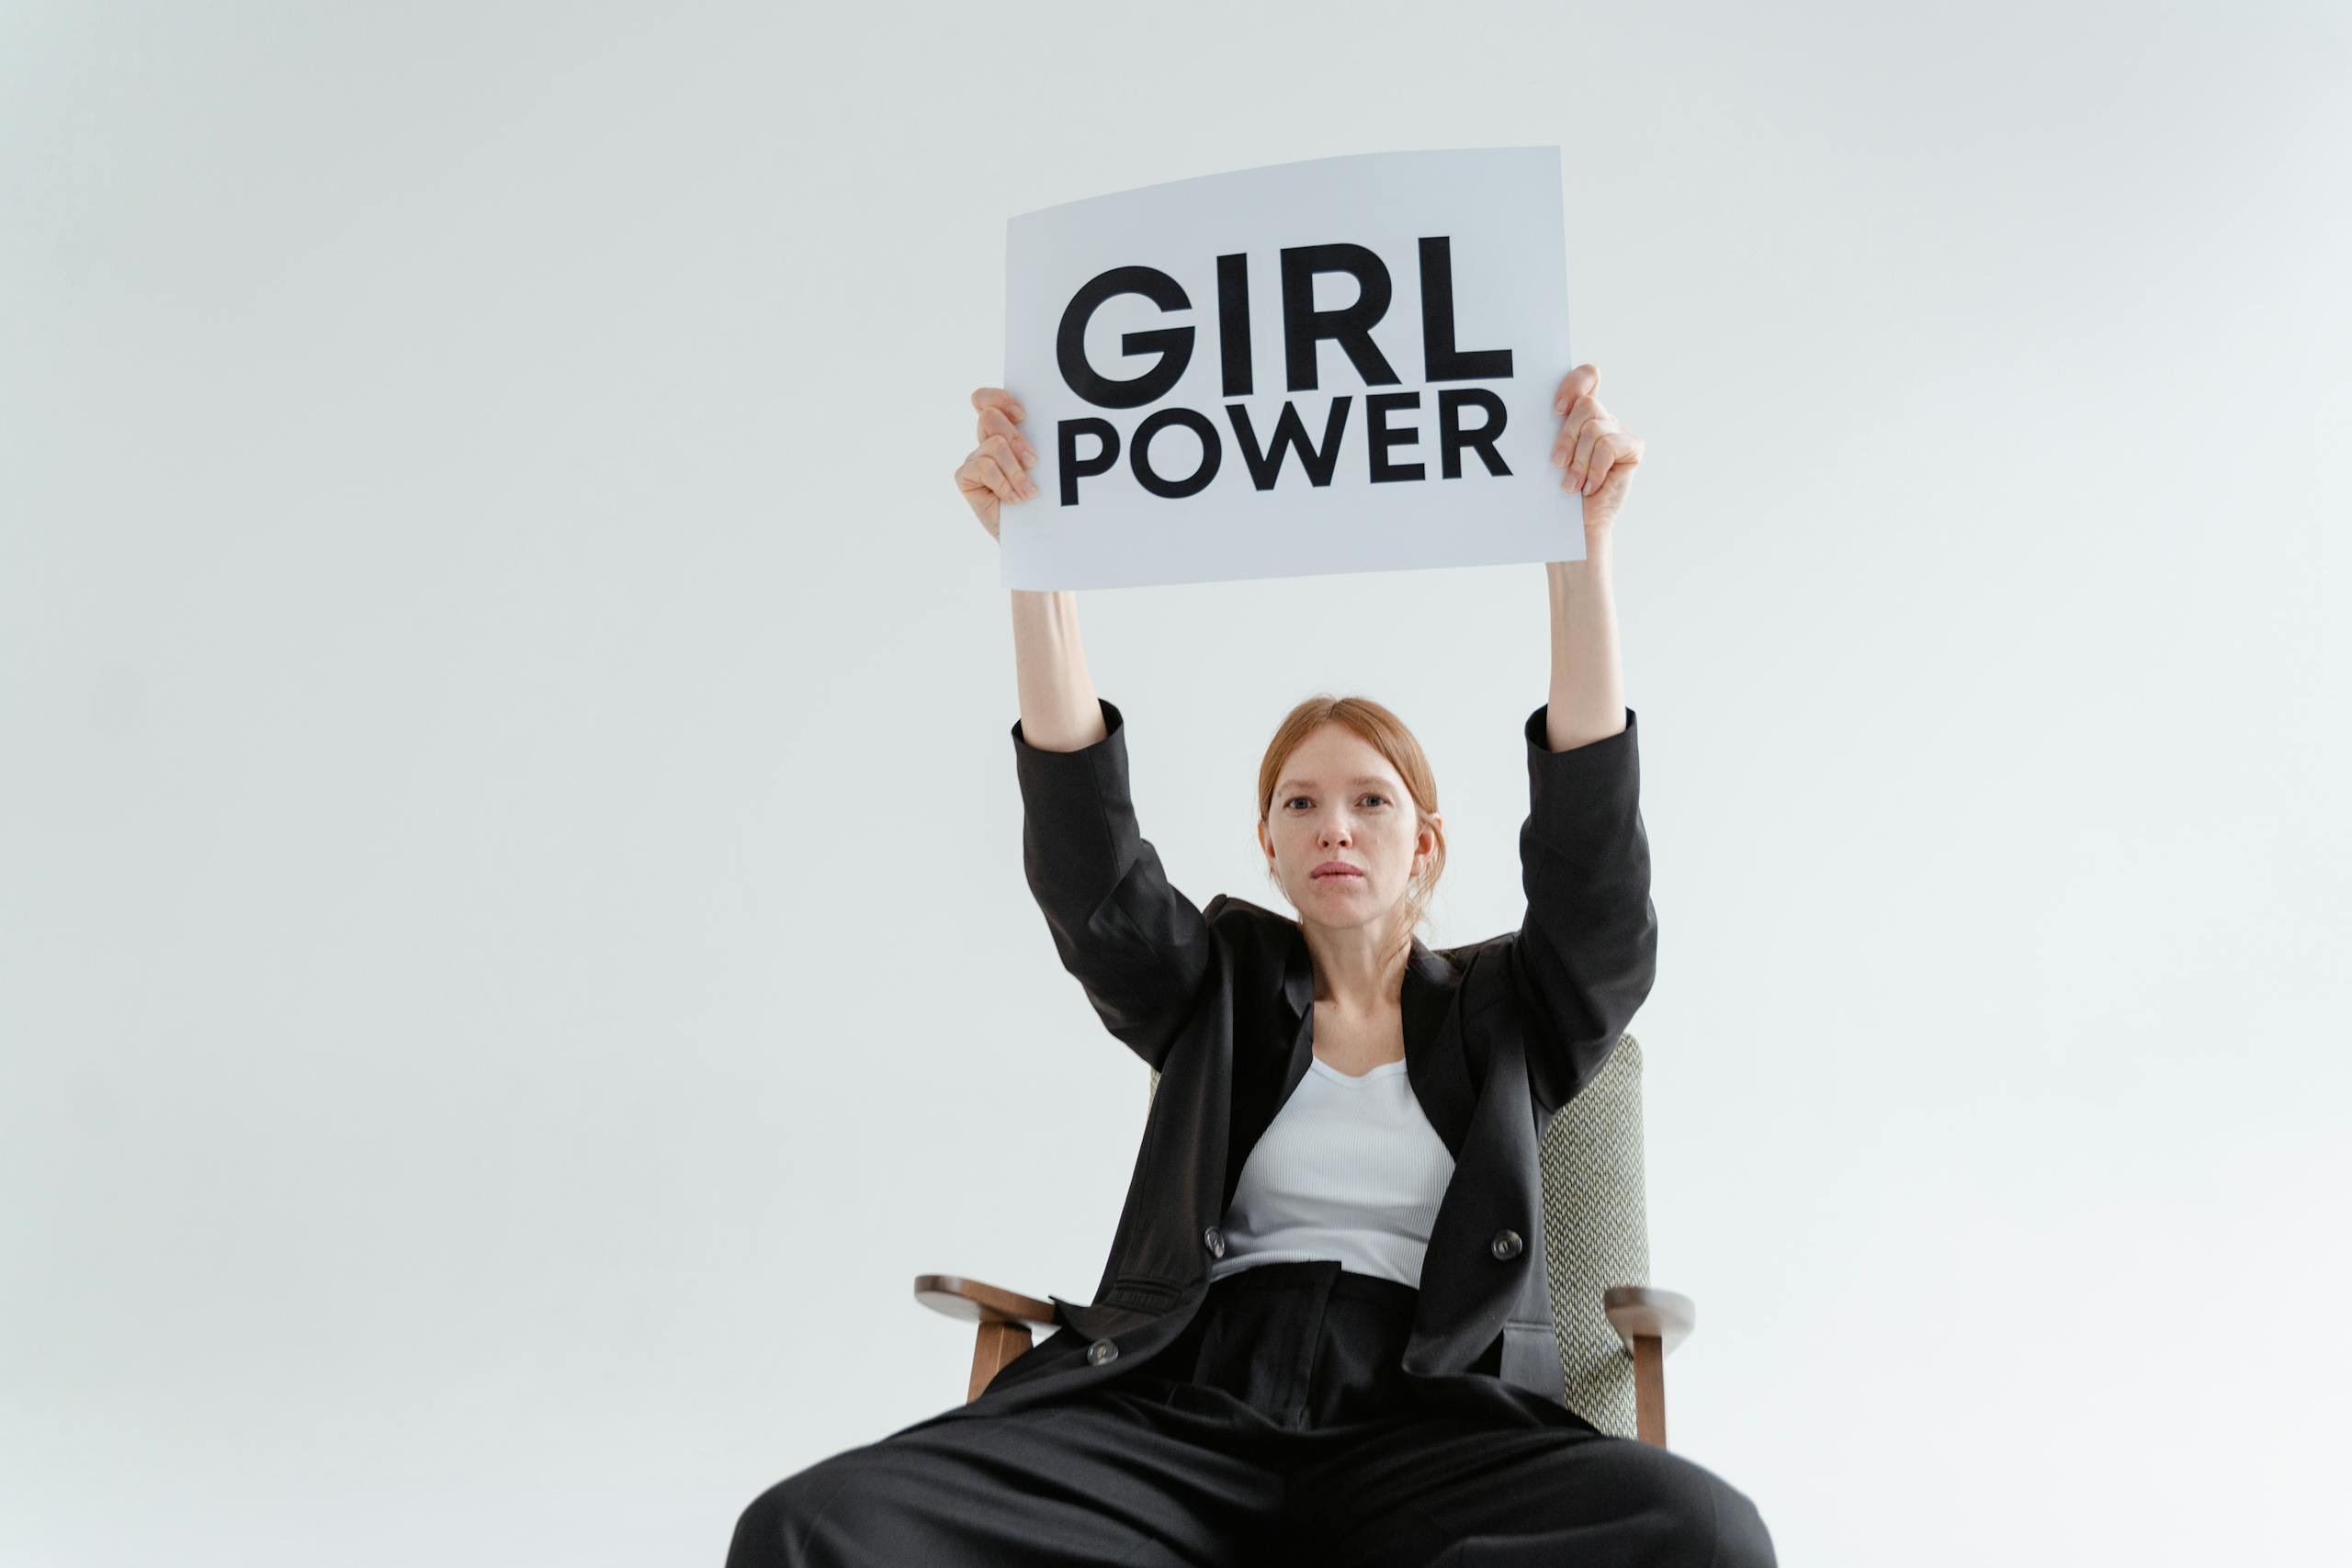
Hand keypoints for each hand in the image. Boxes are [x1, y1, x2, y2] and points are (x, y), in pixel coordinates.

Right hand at [956, 387, 1041, 540]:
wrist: (1035, 535)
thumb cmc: (1046, 500)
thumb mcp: (1047, 466)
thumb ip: (1041, 441)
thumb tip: (1051, 420)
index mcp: (1004, 431)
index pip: (986, 400)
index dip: (1000, 398)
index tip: (1024, 415)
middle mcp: (986, 442)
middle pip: (990, 417)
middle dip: (1017, 439)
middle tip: (1034, 462)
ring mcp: (974, 459)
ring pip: (993, 444)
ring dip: (1015, 470)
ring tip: (1029, 492)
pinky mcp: (965, 478)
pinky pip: (981, 466)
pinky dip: (1002, 483)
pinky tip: (1013, 499)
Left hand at [1548, 364, 1643, 535]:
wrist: (1576, 525)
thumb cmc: (1559, 491)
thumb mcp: (1553, 455)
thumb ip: (1555, 429)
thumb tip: (1545, 407)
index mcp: (1582, 414)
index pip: (1589, 376)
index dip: (1574, 384)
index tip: (1557, 409)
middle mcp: (1604, 419)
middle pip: (1587, 405)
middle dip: (1567, 437)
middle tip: (1558, 464)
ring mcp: (1619, 433)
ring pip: (1595, 427)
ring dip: (1579, 461)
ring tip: (1572, 484)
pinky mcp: (1632, 449)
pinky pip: (1609, 446)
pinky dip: (1595, 468)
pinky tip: (1591, 486)